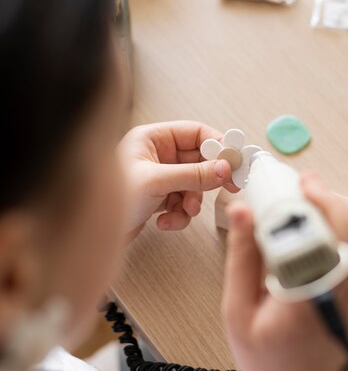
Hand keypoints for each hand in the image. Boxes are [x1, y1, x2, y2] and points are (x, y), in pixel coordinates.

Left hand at [118, 121, 237, 239]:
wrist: (91, 237)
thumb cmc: (110, 200)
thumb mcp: (156, 182)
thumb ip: (193, 174)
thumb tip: (224, 168)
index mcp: (151, 138)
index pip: (195, 133)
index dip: (217, 145)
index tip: (234, 159)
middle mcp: (156, 155)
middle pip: (198, 160)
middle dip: (207, 178)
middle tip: (228, 186)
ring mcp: (158, 177)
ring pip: (193, 184)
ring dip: (193, 200)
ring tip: (184, 210)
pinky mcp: (158, 198)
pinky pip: (183, 202)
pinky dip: (179, 214)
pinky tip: (165, 222)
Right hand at [222, 173, 347, 370]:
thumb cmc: (265, 363)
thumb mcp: (237, 311)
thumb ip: (241, 258)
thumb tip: (244, 213)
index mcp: (308, 299)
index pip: (322, 238)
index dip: (315, 202)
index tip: (299, 184)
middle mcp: (342, 298)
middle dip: (332, 200)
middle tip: (306, 186)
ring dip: (342, 217)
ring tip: (313, 205)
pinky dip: (345, 236)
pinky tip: (318, 234)